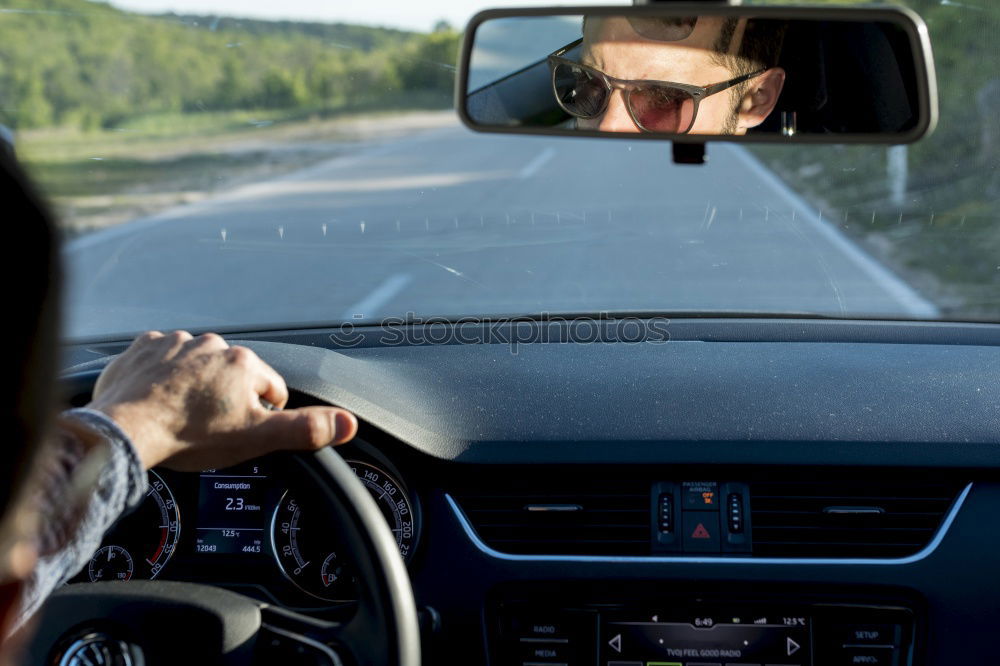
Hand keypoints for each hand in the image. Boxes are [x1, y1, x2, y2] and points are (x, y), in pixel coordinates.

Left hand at [87, 331, 357, 470]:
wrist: (125, 430)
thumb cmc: (189, 435)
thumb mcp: (256, 439)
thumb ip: (305, 429)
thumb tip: (348, 423)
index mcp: (245, 364)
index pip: (271, 390)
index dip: (260, 415)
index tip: (239, 431)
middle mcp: (213, 345)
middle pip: (234, 376)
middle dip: (226, 398)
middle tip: (207, 426)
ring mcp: (176, 343)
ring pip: (198, 366)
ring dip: (195, 385)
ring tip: (180, 413)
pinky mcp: (145, 346)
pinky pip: (163, 358)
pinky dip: (163, 376)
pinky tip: (158, 397)